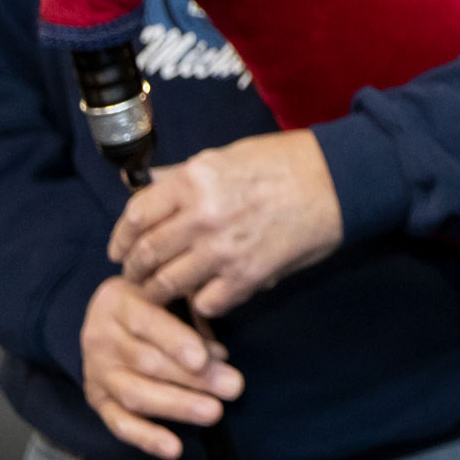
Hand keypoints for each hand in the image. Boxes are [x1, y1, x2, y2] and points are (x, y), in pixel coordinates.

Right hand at [80, 276, 243, 459]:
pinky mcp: (96, 400)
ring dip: (177, 407)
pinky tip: (173, 449)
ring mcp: (95, 372)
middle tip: (232, 387)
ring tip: (214, 412)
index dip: (176, 342)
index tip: (204, 359)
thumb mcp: (171, 294)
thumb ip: (193, 318)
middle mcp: (99, 338)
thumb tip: (219, 356)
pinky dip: (146, 438)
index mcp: (117, 301)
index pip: (148, 323)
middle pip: (146, 363)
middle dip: (192, 379)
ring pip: (135, 395)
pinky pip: (119, 423)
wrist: (108, 312)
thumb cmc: (154, 299)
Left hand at [112, 128, 342, 317]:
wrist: (340, 181)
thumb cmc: (287, 162)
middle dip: (134, 270)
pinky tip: (206, 294)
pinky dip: (201, 302)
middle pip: (145, 255)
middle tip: (137, 275)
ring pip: (167, 285)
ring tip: (163, 291)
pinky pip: (205, 304)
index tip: (119, 249)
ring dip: (159, 292)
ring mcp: (223, 251)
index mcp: (194, 181)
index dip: (120, 237)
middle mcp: (202, 216)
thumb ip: (183, 175)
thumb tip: (145, 184)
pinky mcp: (247, 277)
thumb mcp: (228, 155)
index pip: (135, 216)